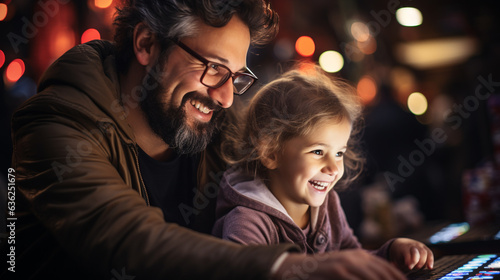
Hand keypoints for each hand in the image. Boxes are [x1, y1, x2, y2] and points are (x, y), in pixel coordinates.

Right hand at [272, 249, 406, 279]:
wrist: (300, 268)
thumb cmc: (325, 271)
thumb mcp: (346, 268)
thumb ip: (362, 272)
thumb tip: (382, 277)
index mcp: (360, 256)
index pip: (387, 268)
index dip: (399, 278)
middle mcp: (356, 257)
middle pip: (384, 273)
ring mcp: (346, 264)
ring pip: (373, 276)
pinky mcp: (338, 271)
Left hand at [389, 238, 433, 271]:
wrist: (400, 244)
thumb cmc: (398, 254)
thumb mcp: (396, 259)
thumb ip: (398, 263)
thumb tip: (398, 266)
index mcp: (403, 247)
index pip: (408, 253)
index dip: (410, 261)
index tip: (409, 267)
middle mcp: (412, 245)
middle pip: (418, 252)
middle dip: (418, 261)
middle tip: (415, 267)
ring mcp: (419, 245)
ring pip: (425, 252)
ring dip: (423, 262)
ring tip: (419, 267)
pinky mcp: (424, 248)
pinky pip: (430, 253)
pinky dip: (431, 260)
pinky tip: (430, 267)